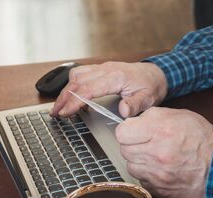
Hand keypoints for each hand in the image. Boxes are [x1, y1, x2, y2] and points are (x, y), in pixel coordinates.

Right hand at [50, 62, 167, 117]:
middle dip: (64, 98)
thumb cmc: (151, 86)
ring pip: (76, 75)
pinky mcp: (101, 69)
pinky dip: (73, 85)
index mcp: (116, 77)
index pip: (88, 89)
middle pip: (77, 82)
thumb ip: (135, 105)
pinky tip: (71, 96)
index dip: (74, 102)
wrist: (157, 73)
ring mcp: (102, 68)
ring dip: (66, 90)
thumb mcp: (148, 98)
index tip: (65, 113)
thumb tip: (123, 111)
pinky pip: (82, 74)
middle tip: (56, 113)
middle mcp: (106, 69)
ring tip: (60, 107)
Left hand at [115, 107, 212, 197]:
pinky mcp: (159, 190)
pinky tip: (162, 169)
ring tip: (156, 156)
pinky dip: (148, 175)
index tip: (134, 131)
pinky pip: (142, 180)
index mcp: (160, 131)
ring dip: (139, 161)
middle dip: (133, 145)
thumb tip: (133, 122)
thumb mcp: (180, 116)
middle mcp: (156, 154)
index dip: (128, 131)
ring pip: (131, 167)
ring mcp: (156, 175)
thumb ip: (153, 117)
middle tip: (148, 143)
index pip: (122, 133)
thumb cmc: (203, 141)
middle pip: (124, 150)